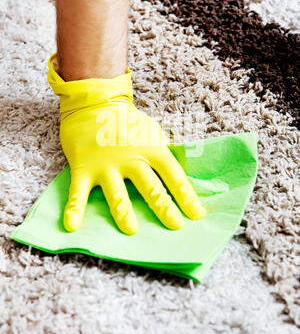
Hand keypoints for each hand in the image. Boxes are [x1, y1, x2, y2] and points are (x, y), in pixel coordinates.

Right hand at [48, 53, 205, 234]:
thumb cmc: (128, 123)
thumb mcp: (152, 133)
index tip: (197, 215)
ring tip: (131, 230)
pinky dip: (74, 208)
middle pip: (150, 186)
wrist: (94, 103)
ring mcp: (105, 164)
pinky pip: (78, 191)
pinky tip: (72, 225)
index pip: (173, 174)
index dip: (186, 196)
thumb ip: (162, 154)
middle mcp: (130, 157)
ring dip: (123, 212)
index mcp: (151, 148)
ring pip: (116, 191)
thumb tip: (178, 180)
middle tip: (175, 226)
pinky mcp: (83, 168)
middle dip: (163, 207)